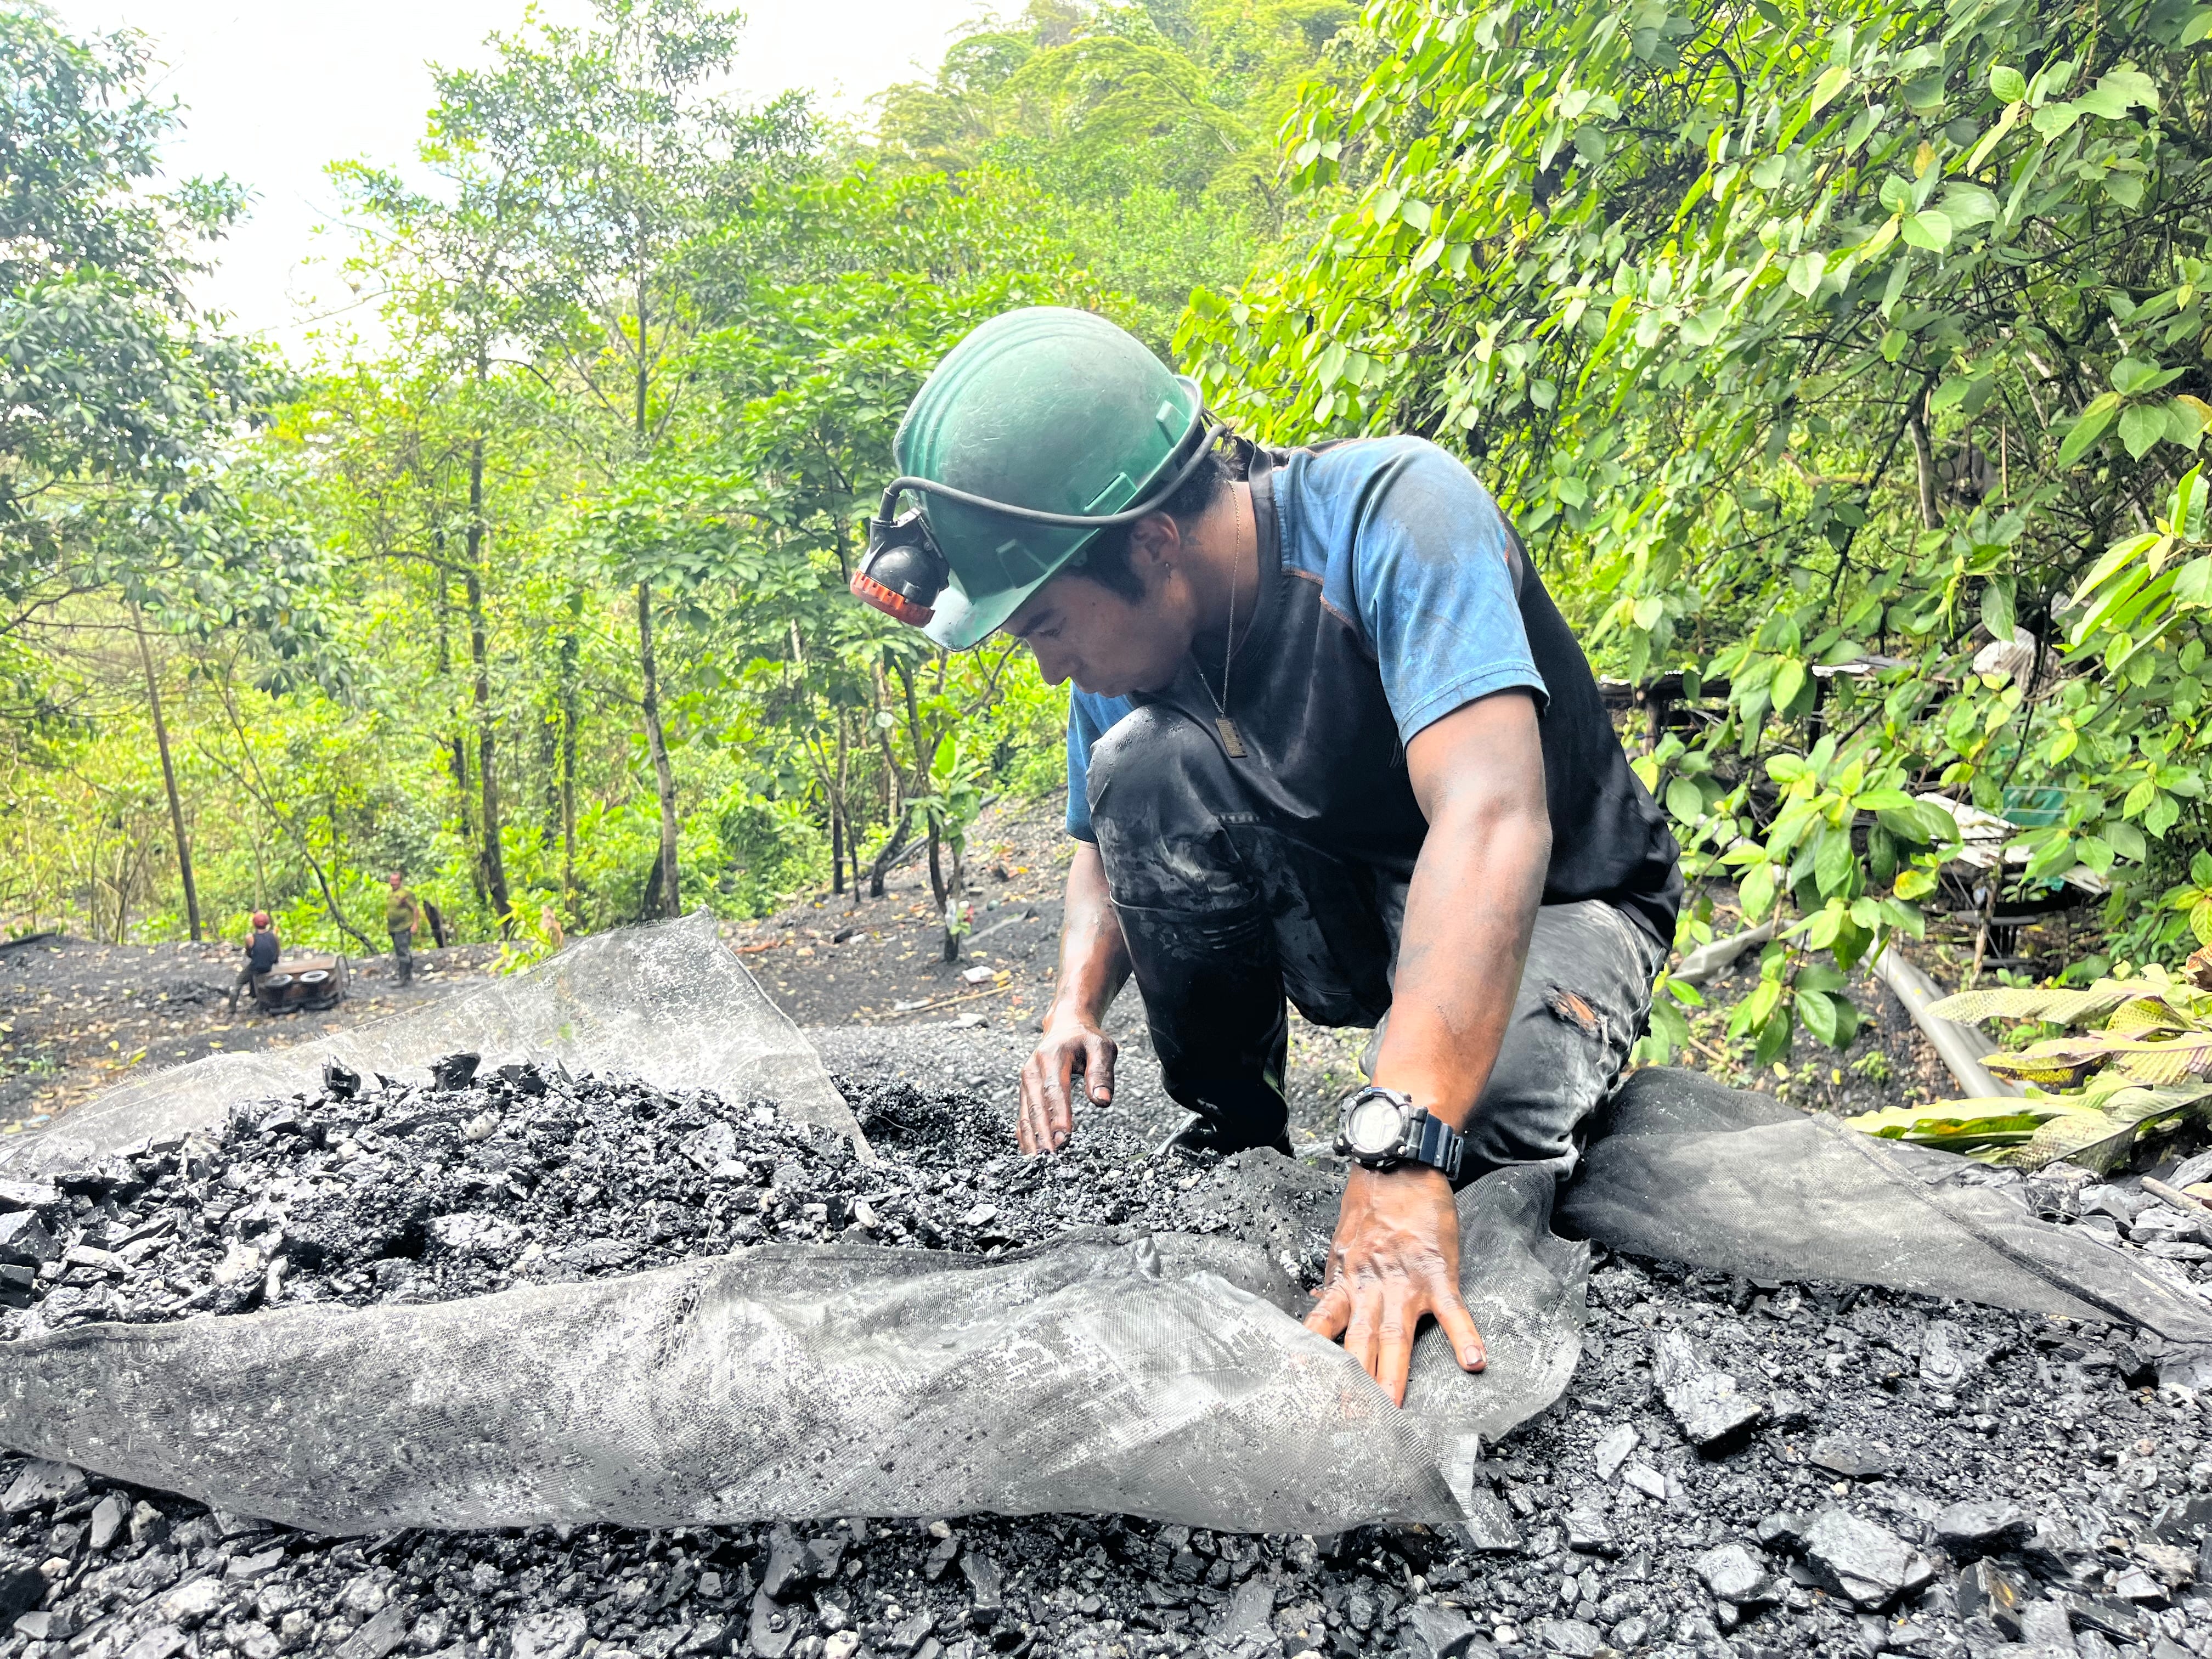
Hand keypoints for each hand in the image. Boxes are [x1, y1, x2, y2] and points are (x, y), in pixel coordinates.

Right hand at [1017, 1009, 1116, 1153]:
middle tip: (1051, 1159)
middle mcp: (1033, 1070)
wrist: (1065, 1027)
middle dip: (1042, 1135)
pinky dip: (1026, 1136)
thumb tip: (1102, 1101)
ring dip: (1031, 1140)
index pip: (1055, 1090)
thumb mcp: (1102, 1048)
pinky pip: (1022, 1117)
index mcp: (1052, 1057)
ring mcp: (1025, 1082)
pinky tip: (1031, 1155)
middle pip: (1036, 1107)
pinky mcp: (1024, 1092)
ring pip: (1025, 1115)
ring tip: (1038, 1165)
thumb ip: (1102, 1073)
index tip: (1064, 1139)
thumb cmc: (1086, 1040)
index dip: (1059, 1115)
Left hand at [1305, 1165, 1485, 1404]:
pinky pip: (1451, 1309)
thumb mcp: (1340, 1245)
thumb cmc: (1370, 1206)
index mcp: (1344, 1282)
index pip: (1322, 1328)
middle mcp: (1369, 1286)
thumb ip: (1334, 1283)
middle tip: (1346, 1420)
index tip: (1304, 1390)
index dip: (1313, 1360)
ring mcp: (1404, 1281)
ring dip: (1393, 1374)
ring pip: (1395, 1335)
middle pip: (1358, 1343)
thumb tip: (1317, 1309)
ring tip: (1392, 1409)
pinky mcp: (1437, 1271)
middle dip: (1353, 1384)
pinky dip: (1463, 1335)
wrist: (1397, 1164)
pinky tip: (1473, 1360)